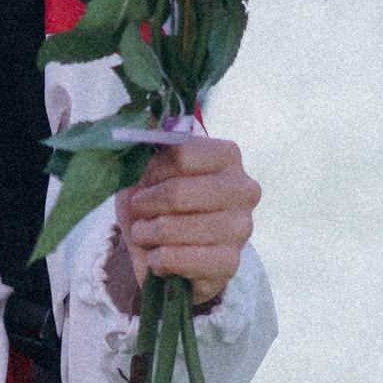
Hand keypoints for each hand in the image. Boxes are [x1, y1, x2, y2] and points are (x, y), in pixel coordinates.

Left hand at [112, 133, 260, 311]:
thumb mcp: (145, 169)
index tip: (143, 179)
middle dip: (145, 204)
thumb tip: (144, 118)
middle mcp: (244, 189)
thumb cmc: (156, 203)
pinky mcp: (231, 264)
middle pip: (177, 192)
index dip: (151, 168)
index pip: (181, 152)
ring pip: (173, 228)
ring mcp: (242, 229)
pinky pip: (178, 259)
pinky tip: (159, 257)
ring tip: (146, 233)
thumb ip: (147, 142)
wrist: (165, 253)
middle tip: (139, 209)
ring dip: (146, 233)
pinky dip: (157, 260)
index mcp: (227, 156)